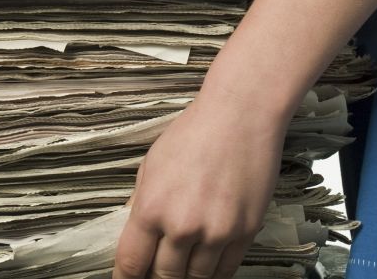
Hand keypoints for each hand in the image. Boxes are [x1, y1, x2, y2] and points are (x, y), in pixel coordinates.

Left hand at [111, 95, 285, 278]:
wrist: (241, 115)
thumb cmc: (194, 133)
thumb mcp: (151, 165)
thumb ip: (141, 205)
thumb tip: (136, 239)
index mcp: (151, 208)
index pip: (131, 265)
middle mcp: (182, 226)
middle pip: (164, 277)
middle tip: (157, 275)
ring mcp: (216, 232)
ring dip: (187, 277)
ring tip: (182, 269)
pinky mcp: (244, 232)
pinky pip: (226, 270)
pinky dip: (214, 273)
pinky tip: (206, 266)